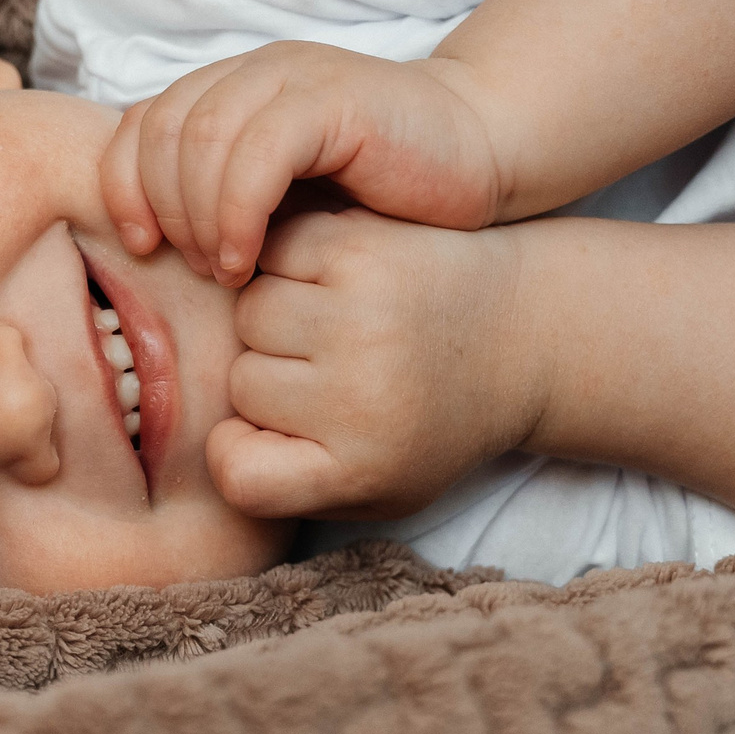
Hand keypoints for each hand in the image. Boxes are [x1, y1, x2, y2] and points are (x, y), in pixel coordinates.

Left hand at [101, 43, 505, 287]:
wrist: (481, 152)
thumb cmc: (384, 194)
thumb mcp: (285, 201)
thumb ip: (223, 202)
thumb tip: (151, 247)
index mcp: (231, 89)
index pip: (138, 123)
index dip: (123, 185)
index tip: (145, 249)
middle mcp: (254, 72)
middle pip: (161, 131)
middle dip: (163, 208)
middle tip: (196, 270)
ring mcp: (294, 78)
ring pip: (200, 137)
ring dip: (197, 216)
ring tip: (227, 271)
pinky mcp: (334, 98)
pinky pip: (257, 149)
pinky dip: (236, 211)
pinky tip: (248, 257)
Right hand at [207, 208, 538, 519]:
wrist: (521, 332)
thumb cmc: (431, 419)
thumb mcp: (378, 485)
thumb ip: (290, 482)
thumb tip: (212, 437)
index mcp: (359, 464)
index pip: (236, 470)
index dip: (241, 453)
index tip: (279, 440)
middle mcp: (359, 394)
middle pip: (238, 381)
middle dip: (270, 374)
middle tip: (336, 373)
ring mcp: (360, 315)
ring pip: (248, 309)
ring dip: (278, 311)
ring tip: (336, 322)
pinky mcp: (363, 248)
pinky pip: (273, 249)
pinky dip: (293, 258)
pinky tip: (337, 276)